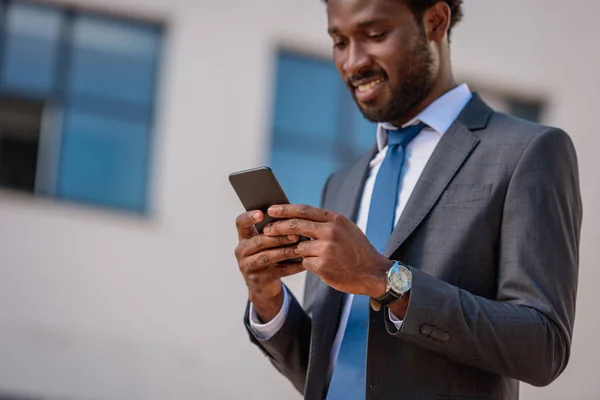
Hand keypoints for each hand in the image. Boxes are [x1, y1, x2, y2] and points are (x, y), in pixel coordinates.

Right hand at [234, 210, 304, 321]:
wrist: (262, 286)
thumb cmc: (267, 256)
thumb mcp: (265, 244)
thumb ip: (273, 231)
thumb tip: (293, 218)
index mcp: (244, 238)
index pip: (241, 223)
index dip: (249, 217)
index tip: (261, 214)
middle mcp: (242, 251)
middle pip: (259, 241)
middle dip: (278, 238)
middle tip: (295, 235)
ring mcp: (248, 266)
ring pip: (267, 257)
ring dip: (285, 252)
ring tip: (300, 248)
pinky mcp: (258, 280)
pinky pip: (278, 271)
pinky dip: (292, 267)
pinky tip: (303, 263)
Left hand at [263, 205, 392, 297]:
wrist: (373, 273)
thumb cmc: (357, 250)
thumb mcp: (346, 229)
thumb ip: (326, 223)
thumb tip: (300, 217)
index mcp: (336, 220)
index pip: (304, 210)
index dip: (285, 209)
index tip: (271, 209)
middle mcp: (331, 232)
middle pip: (295, 226)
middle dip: (277, 227)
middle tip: (266, 230)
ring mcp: (326, 249)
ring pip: (299, 247)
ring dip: (299, 251)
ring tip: (313, 255)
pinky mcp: (322, 266)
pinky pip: (305, 262)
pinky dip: (308, 264)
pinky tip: (320, 266)